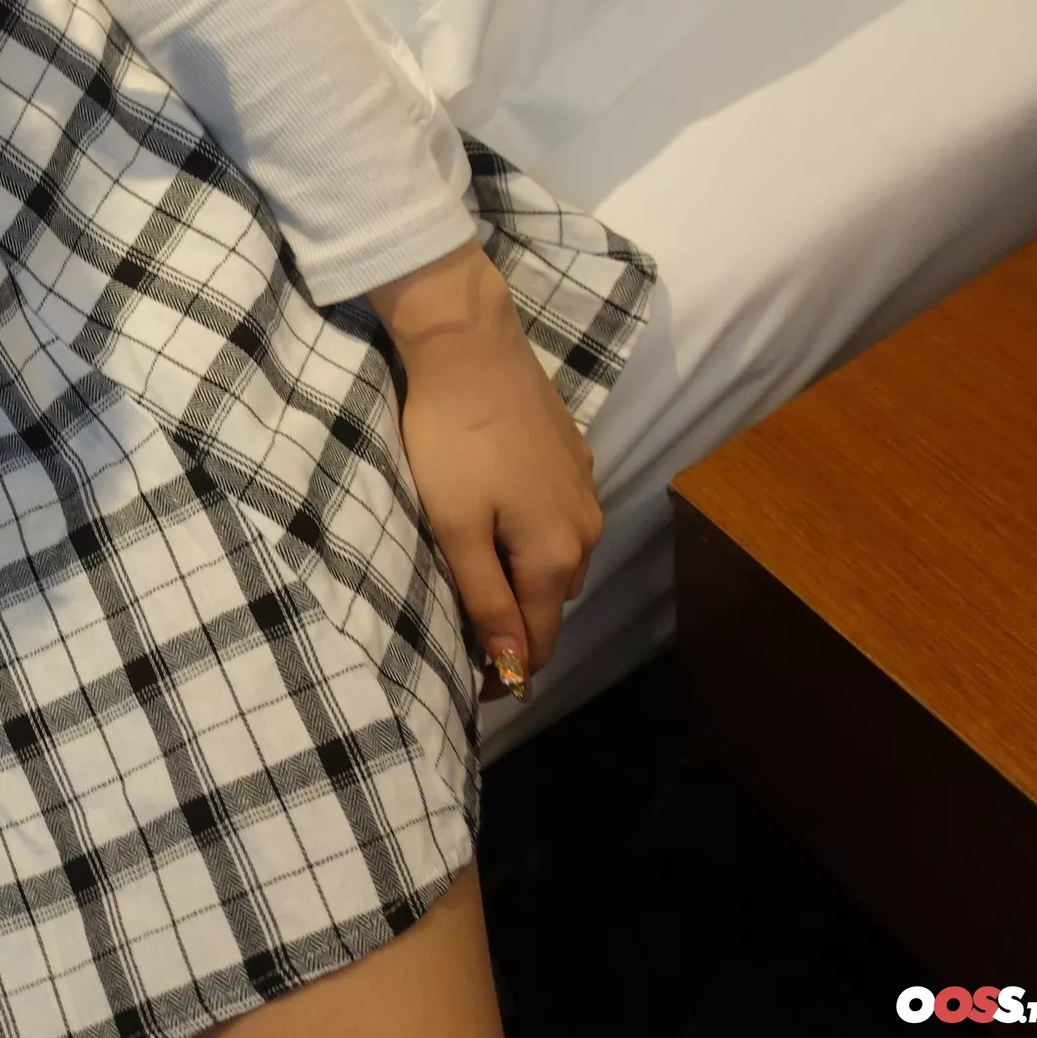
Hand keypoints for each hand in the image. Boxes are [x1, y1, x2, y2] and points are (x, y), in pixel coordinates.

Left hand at [364, 240, 600, 703]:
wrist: (471, 350)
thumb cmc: (452, 441)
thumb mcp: (456, 528)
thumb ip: (486, 598)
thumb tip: (515, 667)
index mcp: (555, 555)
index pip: (539, 639)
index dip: (509, 671)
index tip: (473, 688)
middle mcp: (584, 530)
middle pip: (550, 602)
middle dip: (516, 627)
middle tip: (465, 635)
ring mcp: (584, 491)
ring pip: (557, 559)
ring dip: (526, 579)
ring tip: (480, 584)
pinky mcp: (573, 458)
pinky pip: (558, 519)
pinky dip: (532, 537)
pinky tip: (499, 523)